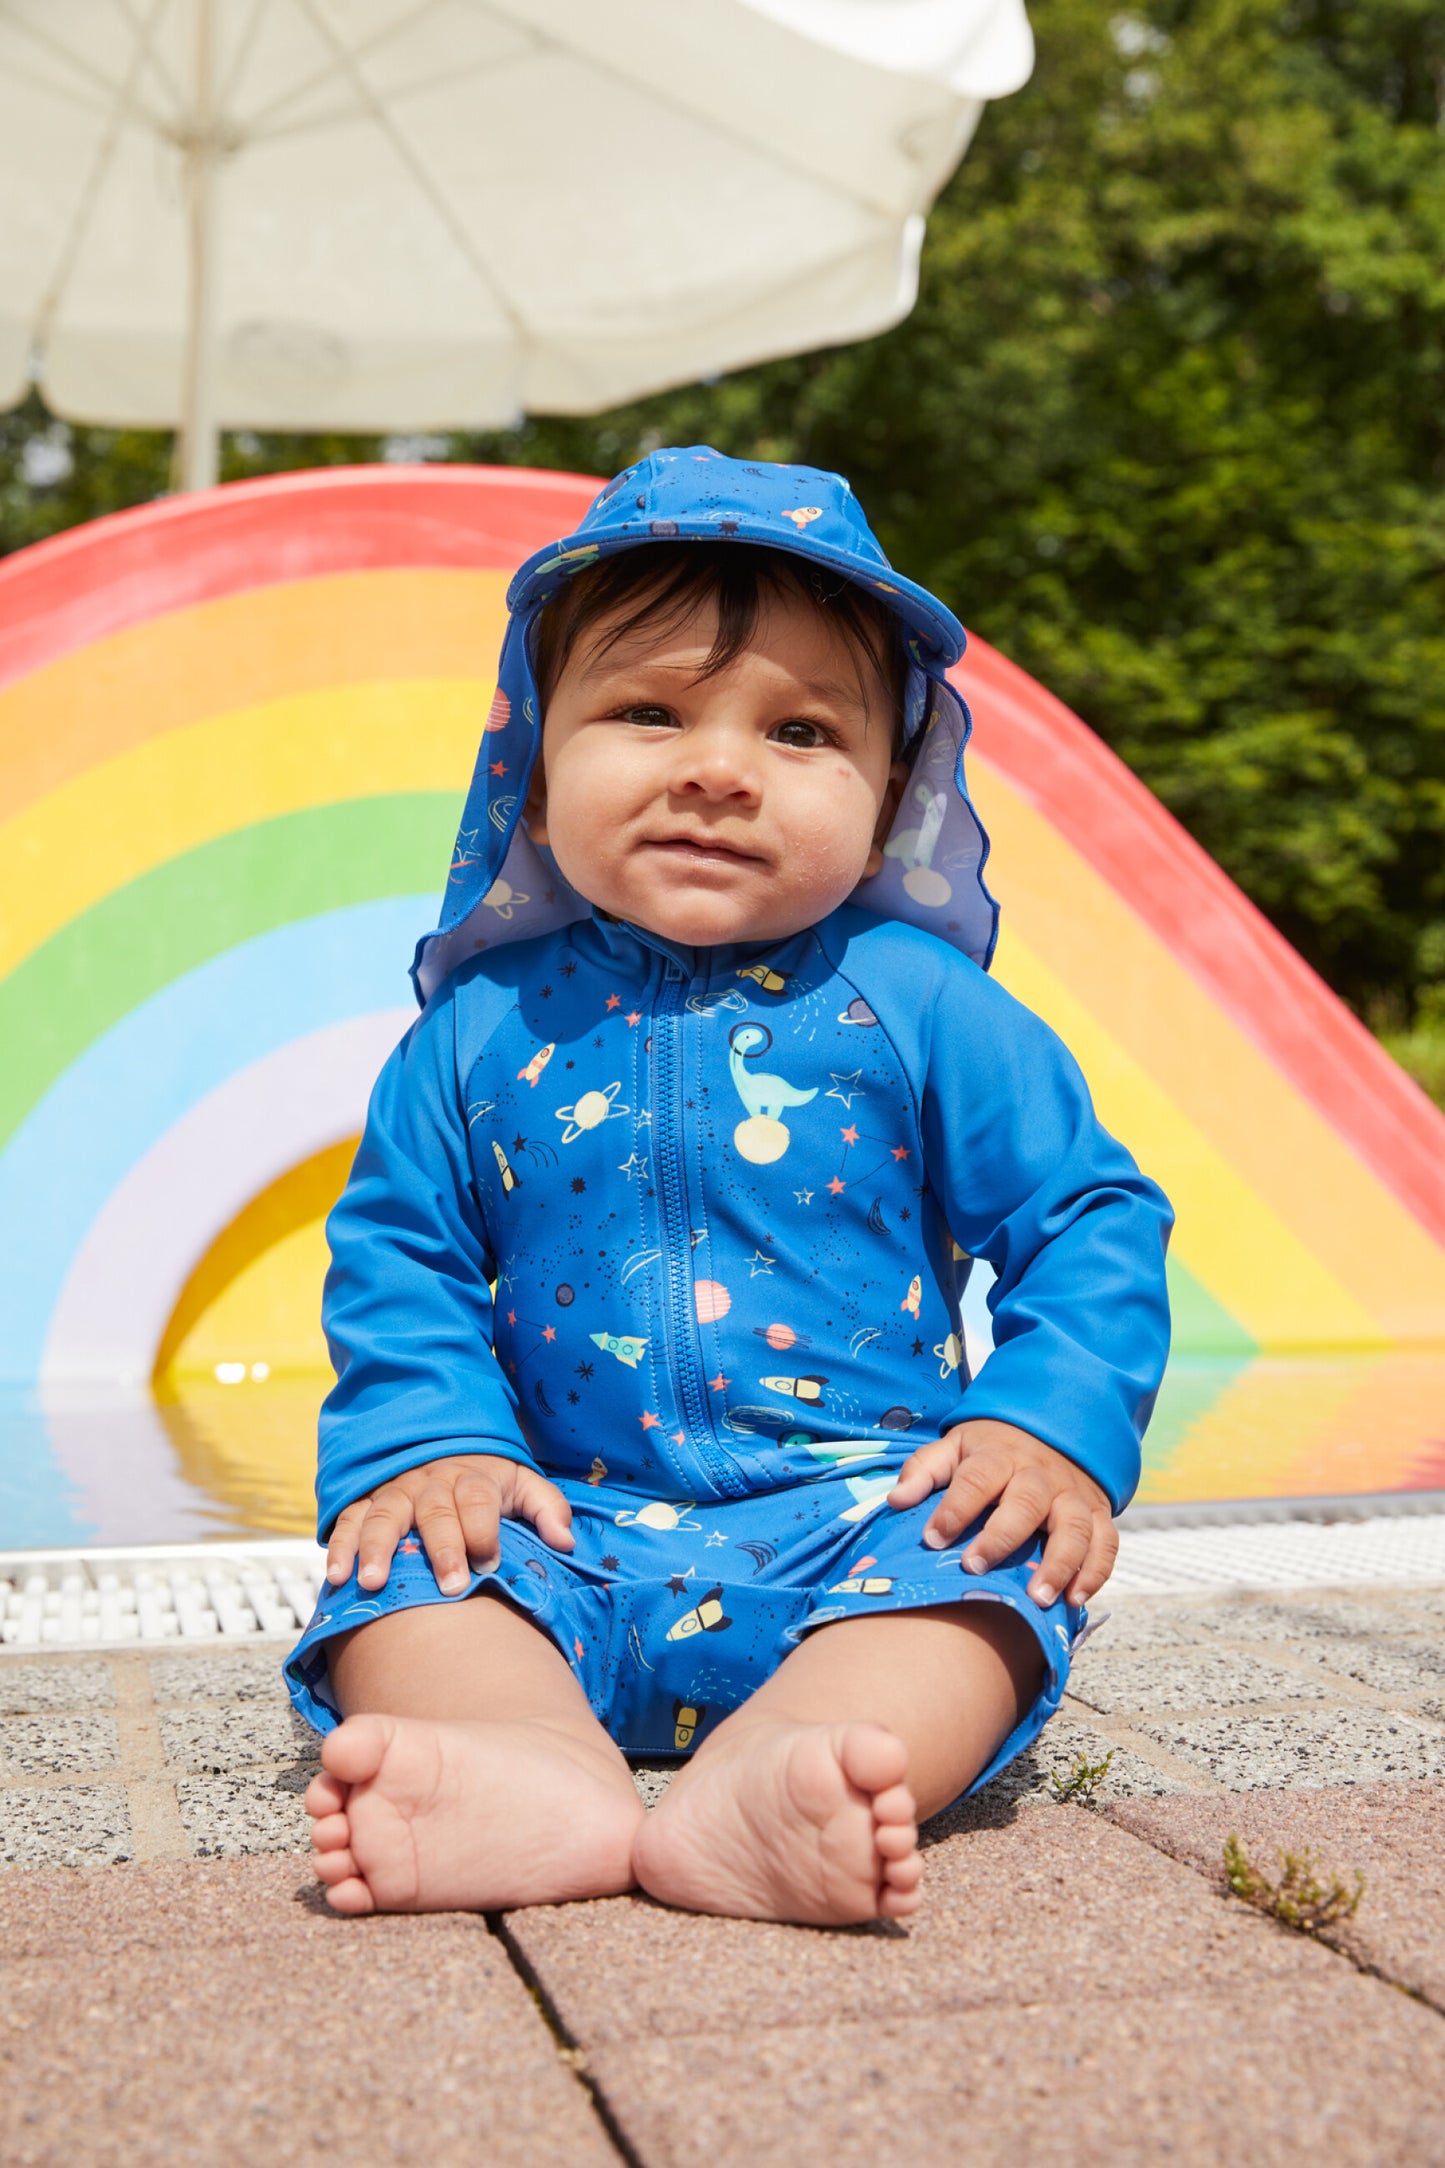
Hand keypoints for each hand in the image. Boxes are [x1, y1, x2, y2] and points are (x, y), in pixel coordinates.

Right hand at [324, 1454, 573, 1597]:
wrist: (443, 1443)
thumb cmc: (487, 1480)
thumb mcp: (523, 1484)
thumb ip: (547, 1508)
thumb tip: (566, 1542)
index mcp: (473, 1478)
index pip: (479, 1501)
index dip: (484, 1530)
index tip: (490, 1562)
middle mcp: (432, 1482)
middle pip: (436, 1511)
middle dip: (442, 1548)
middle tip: (448, 1586)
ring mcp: (397, 1490)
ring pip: (386, 1514)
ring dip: (378, 1547)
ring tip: (372, 1582)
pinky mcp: (368, 1500)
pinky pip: (350, 1518)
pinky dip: (340, 1544)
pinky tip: (336, 1575)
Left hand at [886, 1418, 1116, 1605]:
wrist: (1053, 1431)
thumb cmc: (992, 1451)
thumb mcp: (955, 1447)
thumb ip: (924, 1470)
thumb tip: (895, 1500)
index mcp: (999, 1456)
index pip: (977, 1478)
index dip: (955, 1508)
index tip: (932, 1539)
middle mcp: (1039, 1475)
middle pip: (1025, 1502)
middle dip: (1001, 1537)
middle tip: (975, 1568)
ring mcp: (1072, 1495)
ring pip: (1073, 1526)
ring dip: (1059, 1563)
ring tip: (1037, 1598)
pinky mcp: (1097, 1513)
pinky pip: (1105, 1542)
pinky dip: (1096, 1571)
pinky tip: (1076, 1598)